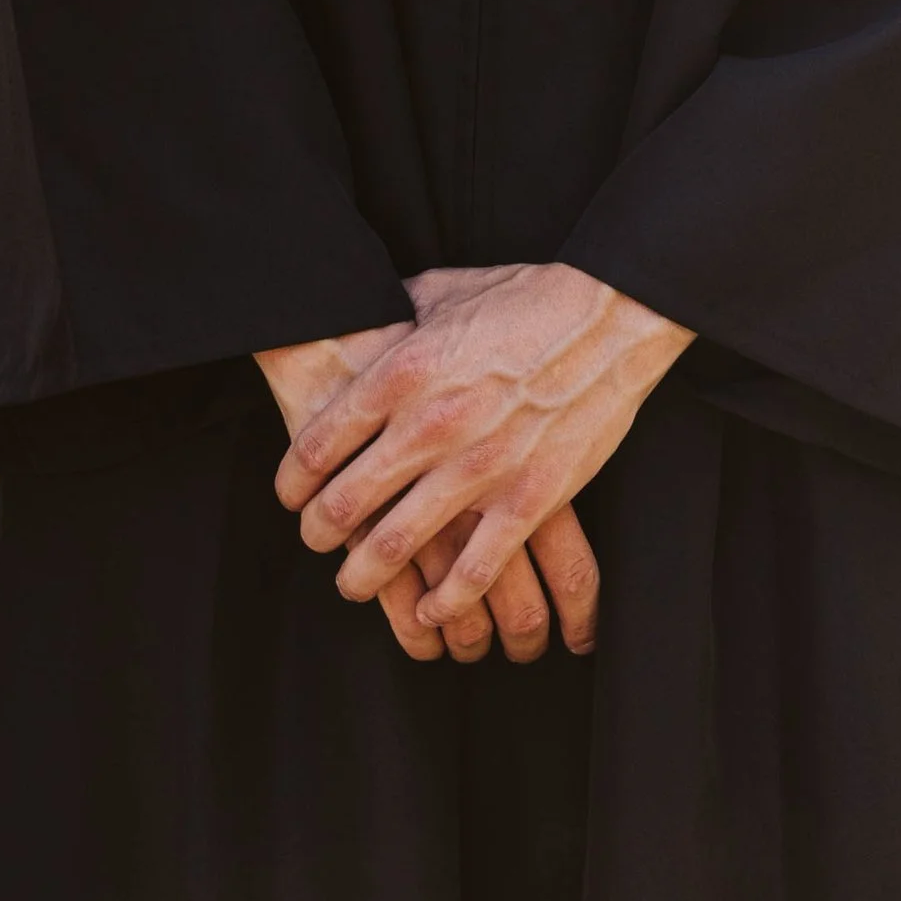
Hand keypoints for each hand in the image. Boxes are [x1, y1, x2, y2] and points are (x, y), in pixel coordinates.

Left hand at [273, 263, 690, 640]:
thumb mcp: (442, 291)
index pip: (318, 445)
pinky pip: (474, 571)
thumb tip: (357, 314)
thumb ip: (393, 313)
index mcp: (401, 372)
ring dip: (363, 576)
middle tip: (314, 542)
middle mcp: (430, 424)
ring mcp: (480, 468)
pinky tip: (429, 610)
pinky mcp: (529, 499)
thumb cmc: (524, 298)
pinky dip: (444, 601)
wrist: (609, 315)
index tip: (291, 497)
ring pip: (397, 546)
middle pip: (346, 503)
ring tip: (353, 584)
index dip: (292, 482)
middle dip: (318, 534)